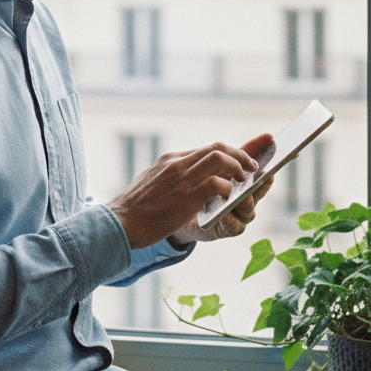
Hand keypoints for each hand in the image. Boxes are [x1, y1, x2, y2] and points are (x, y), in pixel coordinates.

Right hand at [106, 136, 265, 248]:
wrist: (118, 223)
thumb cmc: (135, 210)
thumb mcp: (153, 184)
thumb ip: (172, 178)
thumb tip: (193, 180)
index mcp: (170, 160)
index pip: (206, 148)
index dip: (229, 152)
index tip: (242, 157)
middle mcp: (177, 163)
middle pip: (217, 147)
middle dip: (240, 154)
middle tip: (252, 167)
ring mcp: (181, 178)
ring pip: (220, 158)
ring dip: (239, 167)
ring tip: (247, 179)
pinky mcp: (186, 197)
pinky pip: (216, 183)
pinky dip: (228, 187)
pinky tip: (230, 197)